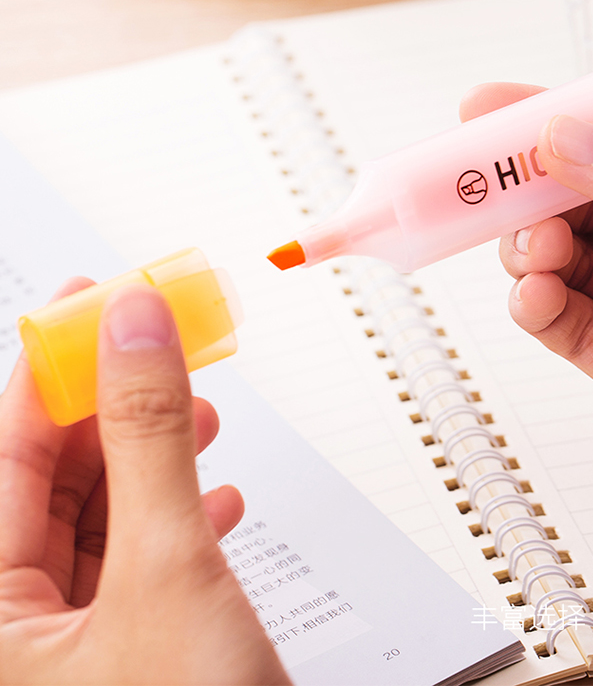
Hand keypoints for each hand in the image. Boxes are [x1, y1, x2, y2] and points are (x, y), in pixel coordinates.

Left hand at [0, 280, 289, 684]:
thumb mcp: (170, 571)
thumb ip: (148, 437)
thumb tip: (133, 329)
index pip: (4, 455)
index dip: (51, 366)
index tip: (90, 300)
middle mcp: (14, 639)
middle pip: (48, 483)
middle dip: (111, 404)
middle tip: (152, 337)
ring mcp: (69, 653)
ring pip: (96, 520)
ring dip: (151, 456)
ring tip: (195, 407)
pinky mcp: (126, 661)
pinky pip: (135, 565)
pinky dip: (177, 518)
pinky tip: (213, 496)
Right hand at [460, 83, 592, 492]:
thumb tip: (578, 142)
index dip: (555, 122)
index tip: (490, 111)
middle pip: (586, 210)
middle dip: (531, 197)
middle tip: (491, 191)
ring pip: (577, 273)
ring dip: (534, 256)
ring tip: (532, 253)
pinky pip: (587, 343)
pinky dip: (546, 317)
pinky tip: (535, 299)